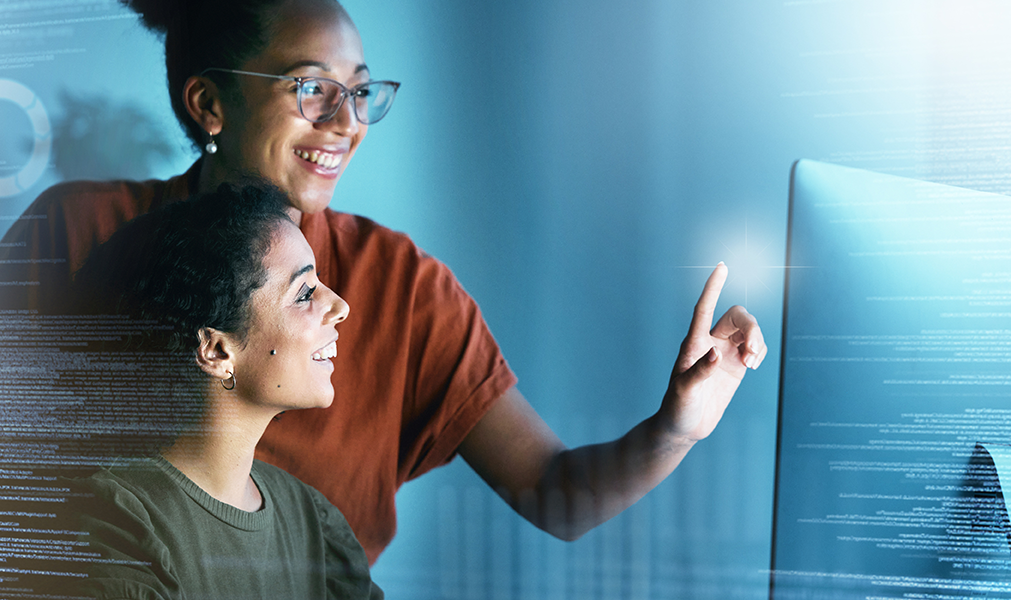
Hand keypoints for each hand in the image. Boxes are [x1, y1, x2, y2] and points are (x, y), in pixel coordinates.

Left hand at [660, 262, 766, 442]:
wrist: (684, 427)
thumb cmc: (677, 408)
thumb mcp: (684, 391)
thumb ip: (699, 372)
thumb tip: (716, 354)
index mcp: (693, 343)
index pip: (704, 307)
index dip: (713, 286)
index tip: (722, 266)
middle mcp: (709, 342)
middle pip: (737, 316)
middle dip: (751, 328)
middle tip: (751, 353)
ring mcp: (724, 352)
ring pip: (749, 330)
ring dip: (757, 341)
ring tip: (751, 363)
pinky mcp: (736, 366)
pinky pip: (754, 347)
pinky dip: (760, 351)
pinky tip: (753, 365)